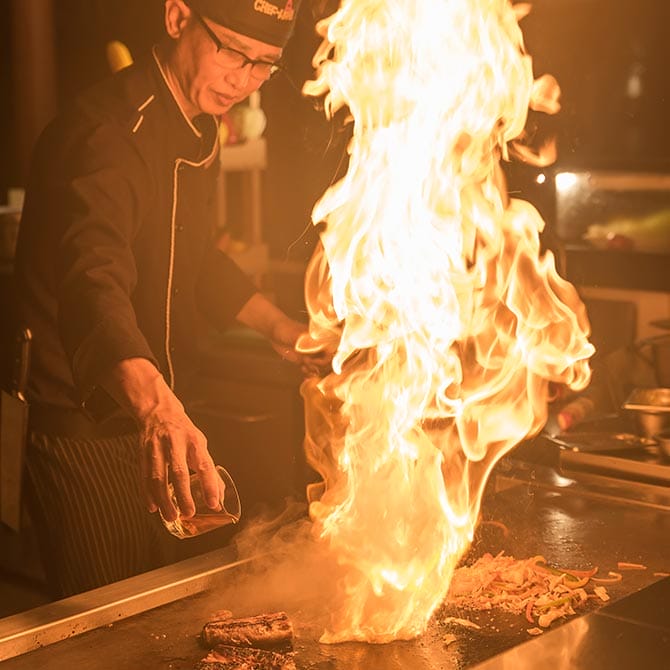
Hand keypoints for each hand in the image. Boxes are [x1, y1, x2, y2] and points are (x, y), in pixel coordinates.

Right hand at [100, 357, 220, 520]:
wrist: (158, 412)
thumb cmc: (183, 432)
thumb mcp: (200, 444)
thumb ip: (207, 468)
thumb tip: (218, 495)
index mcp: (194, 441)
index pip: (205, 465)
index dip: (210, 485)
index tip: (214, 503)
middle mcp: (176, 443)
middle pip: (179, 472)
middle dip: (184, 495)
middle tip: (189, 513)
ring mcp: (157, 447)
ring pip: (158, 477)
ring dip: (164, 499)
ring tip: (170, 516)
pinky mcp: (142, 452)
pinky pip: (144, 476)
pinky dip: (148, 494)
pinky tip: (153, 507)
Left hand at [270, 316, 332, 376]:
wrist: (274, 331)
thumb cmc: (287, 329)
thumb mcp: (299, 336)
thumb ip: (312, 343)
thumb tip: (325, 348)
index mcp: (319, 339)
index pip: (331, 352)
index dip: (326, 360)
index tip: (315, 361)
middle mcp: (317, 347)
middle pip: (326, 362)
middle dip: (318, 366)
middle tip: (306, 362)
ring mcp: (310, 354)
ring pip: (318, 367)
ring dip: (312, 370)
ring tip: (303, 367)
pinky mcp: (302, 359)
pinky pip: (310, 369)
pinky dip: (308, 373)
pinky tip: (302, 372)